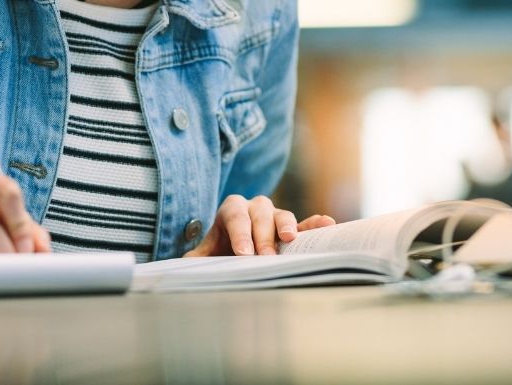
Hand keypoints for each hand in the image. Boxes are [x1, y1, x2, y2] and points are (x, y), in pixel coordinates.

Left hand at [183, 195, 335, 256]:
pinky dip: (315, 224)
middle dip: (262, 236)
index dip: (240, 233)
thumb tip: (184, 266)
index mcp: (231, 209)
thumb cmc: (217, 253)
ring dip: (286, 226)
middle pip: (260, 214)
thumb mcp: (203, 256)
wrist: (232, 252)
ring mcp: (275, 216)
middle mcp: (255, 208)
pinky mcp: (293, 228)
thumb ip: (194, 259)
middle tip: (265, 257)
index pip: (235, 216)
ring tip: (289, 240)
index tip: (243, 254)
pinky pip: (305, 224)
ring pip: (282, 215)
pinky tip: (327, 224)